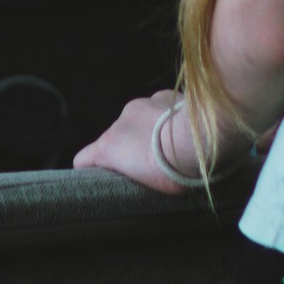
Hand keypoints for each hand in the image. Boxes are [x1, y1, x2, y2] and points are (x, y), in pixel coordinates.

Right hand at [73, 88, 190, 190]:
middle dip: (129, 149)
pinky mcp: (162, 95)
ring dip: (147, 131)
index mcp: (109, 147)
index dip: (90, 169)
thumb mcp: (148, 188)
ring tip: (170, 143)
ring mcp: (141, 104)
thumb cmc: (174, 170)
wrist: (200, 140)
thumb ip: (133, 179)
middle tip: (152, 163)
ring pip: (137, 121)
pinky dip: (164, 117)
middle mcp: (119, 122)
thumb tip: (137, 179)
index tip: (103, 176)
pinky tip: (179, 127)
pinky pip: (157, 108)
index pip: (83, 159)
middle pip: (115, 138)